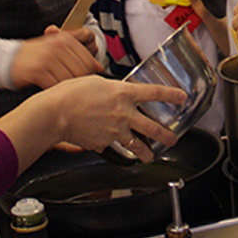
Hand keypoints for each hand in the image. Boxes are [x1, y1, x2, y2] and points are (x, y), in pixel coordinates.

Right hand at [12, 29, 102, 89]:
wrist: (7, 60)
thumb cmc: (34, 57)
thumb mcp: (57, 50)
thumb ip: (78, 56)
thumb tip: (99, 67)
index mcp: (65, 39)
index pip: (88, 60)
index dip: (90, 74)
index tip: (87, 84)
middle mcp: (58, 46)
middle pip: (81, 70)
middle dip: (81, 84)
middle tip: (77, 93)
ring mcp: (48, 57)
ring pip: (70, 79)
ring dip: (69, 90)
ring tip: (65, 95)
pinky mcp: (38, 70)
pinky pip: (55, 85)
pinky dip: (56, 92)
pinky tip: (54, 95)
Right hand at [30, 76, 184, 161]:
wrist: (55, 113)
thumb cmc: (70, 93)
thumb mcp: (96, 82)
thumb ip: (111, 89)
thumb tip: (116, 94)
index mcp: (123, 93)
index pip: (154, 93)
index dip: (171, 95)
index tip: (182, 97)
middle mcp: (123, 113)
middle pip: (153, 127)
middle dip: (166, 135)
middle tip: (173, 139)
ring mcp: (115, 131)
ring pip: (137, 145)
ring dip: (146, 152)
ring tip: (151, 156)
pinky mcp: (104, 143)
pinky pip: (112, 146)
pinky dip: (113, 147)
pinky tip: (111, 146)